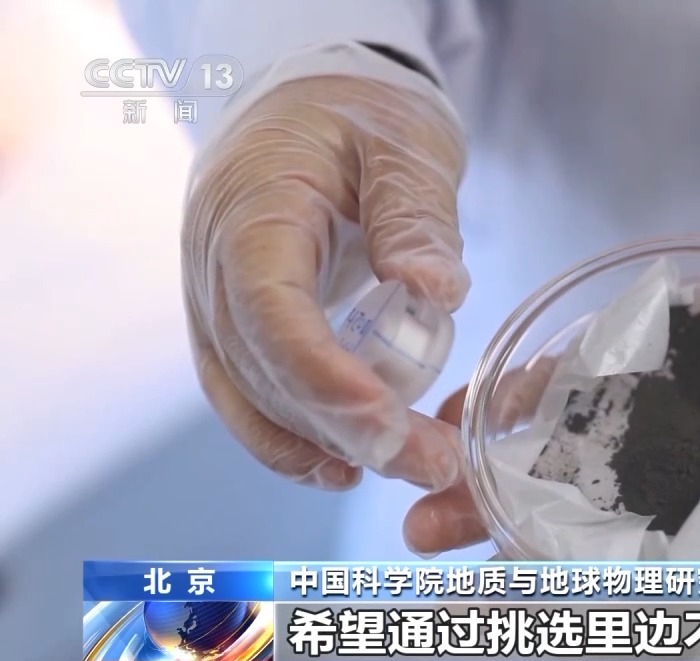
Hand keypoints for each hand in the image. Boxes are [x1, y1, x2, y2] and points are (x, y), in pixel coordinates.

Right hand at [185, 74, 468, 492]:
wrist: (308, 102)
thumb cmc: (358, 114)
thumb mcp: (403, 142)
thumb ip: (414, 214)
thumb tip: (432, 291)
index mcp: (253, 207)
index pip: (269, 306)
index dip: (321, 373)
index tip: (385, 421)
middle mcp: (215, 261)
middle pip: (264, 365)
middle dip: (344, 426)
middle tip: (430, 461)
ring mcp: (214, 297)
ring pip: (252, 393)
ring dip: (325, 442)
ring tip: (408, 467)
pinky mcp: (235, 321)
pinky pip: (248, 392)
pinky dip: (290, 437)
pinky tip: (341, 467)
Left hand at [416, 204, 699, 559]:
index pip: (676, 566)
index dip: (607, 589)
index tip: (533, 604)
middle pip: (604, 516)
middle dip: (519, 536)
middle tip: (435, 543)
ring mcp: (687, 401)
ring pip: (586, 446)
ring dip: (505, 470)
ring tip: (429, 502)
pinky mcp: (678, 337)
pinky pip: (602, 365)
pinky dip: (543, 387)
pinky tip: (483, 403)